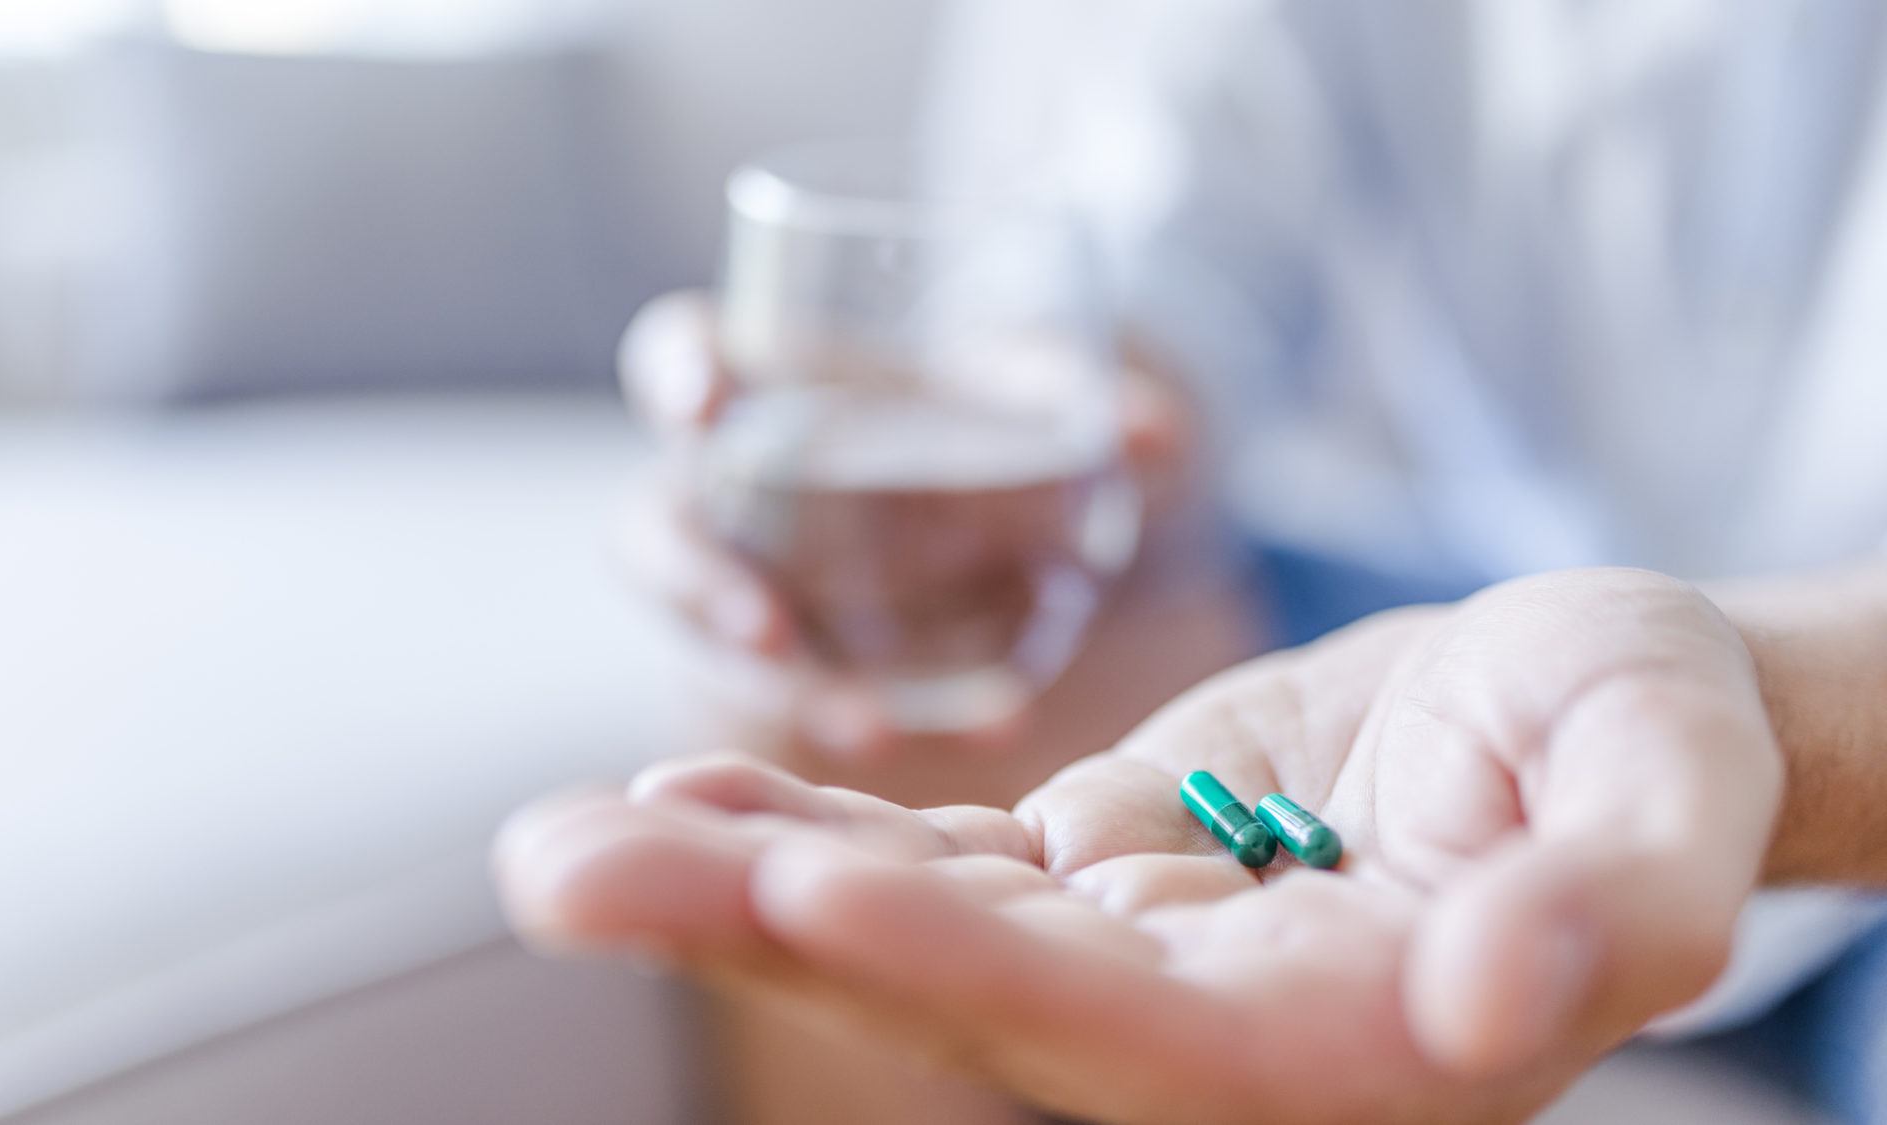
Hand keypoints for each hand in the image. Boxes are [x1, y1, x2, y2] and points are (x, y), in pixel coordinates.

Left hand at [497, 568, 1780, 1122]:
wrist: (1587, 714)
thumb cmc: (1650, 738)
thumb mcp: (1677, 789)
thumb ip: (1620, 900)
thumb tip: (1499, 1008)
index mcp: (1349, 1048)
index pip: (1140, 1037)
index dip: (972, 973)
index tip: (807, 902)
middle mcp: (1211, 1033)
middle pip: (967, 998)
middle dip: (767, 933)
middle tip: (566, 874)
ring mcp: (1135, 953)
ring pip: (919, 929)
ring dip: (739, 885)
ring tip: (567, 843)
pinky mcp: (1097, 875)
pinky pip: (938, 867)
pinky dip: (815, 832)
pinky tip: (689, 796)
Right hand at [615, 291, 1255, 800]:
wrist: (1012, 505)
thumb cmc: (984, 413)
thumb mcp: (1032, 394)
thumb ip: (1076, 401)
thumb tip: (1158, 434)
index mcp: (764, 381)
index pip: (680, 354)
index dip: (679, 375)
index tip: (705, 404)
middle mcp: (733, 488)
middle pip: (663, 528)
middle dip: (700, 584)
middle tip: (770, 632)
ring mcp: (757, 581)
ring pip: (720, 640)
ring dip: (788, 686)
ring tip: (870, 732)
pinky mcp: (805, 661)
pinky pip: (818, 696)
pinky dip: (890, 719)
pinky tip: (992, 735)